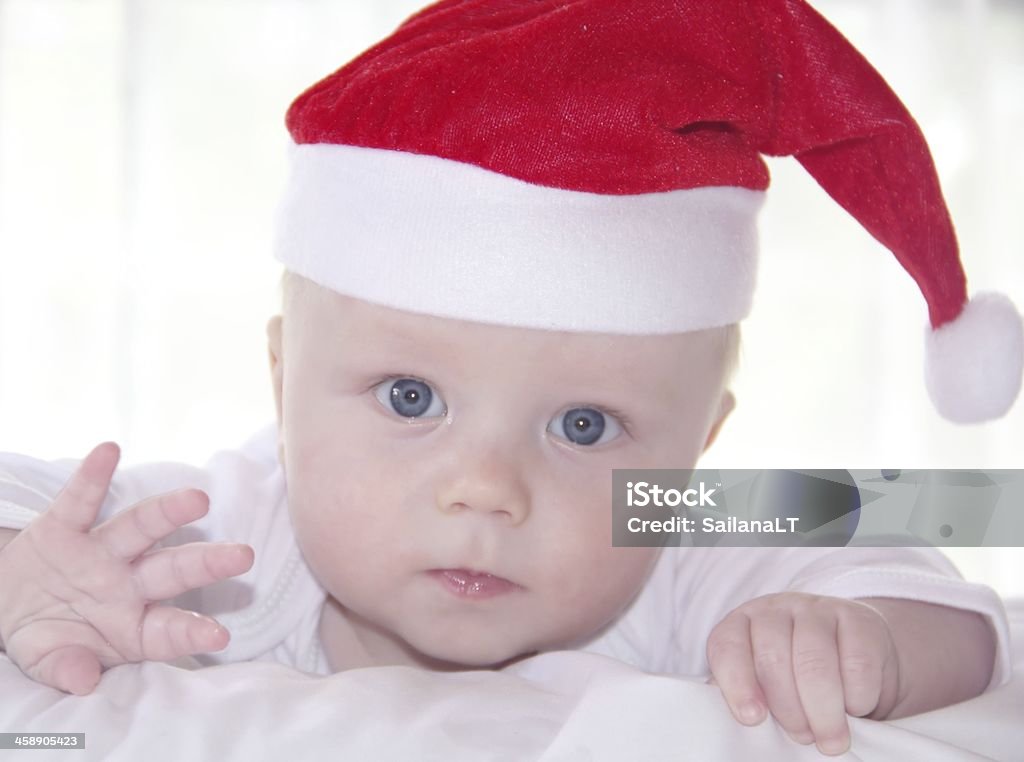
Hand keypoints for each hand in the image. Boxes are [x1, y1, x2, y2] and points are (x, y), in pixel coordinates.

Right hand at [0, 442, 253, 694]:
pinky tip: (110, 451)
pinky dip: (93, 477)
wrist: (5, 605)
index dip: (191, 632)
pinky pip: (80, 501)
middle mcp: (127, 583)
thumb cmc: (47, 636)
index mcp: (133, 624)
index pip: (168, 629)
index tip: (219, 636)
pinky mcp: (65, 527)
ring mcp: (100, 552)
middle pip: (173, 571)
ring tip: (199, 498)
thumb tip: (82, 680)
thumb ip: (66, 668)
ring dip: (167, 513)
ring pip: (141, 529)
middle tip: (244, 555)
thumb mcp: (50, 659)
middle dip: (207, 565)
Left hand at [705, 592, 904, 755]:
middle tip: (802, 738)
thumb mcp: (766, 684)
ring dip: (822, 710)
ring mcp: (817, 610)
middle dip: (787, 708)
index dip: (737, 684)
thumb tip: (739, 724)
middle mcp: (776, 610)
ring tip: (829, 739)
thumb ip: (749, 696)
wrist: (859, 653)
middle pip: (772, 658)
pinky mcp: (860, 619)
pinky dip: (857, 696)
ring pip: (814, 662)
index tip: (752, 719)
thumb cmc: (799, 678)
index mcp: (742, 623)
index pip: (727, 646)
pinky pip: (857, 663)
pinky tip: (856, 708)